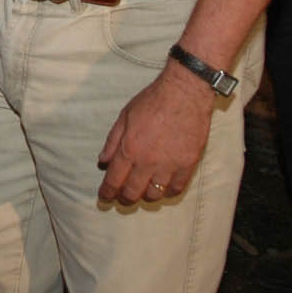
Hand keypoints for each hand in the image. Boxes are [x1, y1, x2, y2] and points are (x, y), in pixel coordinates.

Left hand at [96, 65, 213, 203]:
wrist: (184, 94)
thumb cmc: (151, 101)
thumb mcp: (124, 117)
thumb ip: (112, 141)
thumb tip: (102, 161)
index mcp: (129, 149)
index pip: (114, 179)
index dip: (107, 192)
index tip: (104, 197)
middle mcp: (148, 161)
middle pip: (133, 191)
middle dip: (124, 198)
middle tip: (122, 198)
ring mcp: (169, 164)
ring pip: (155, 193)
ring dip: (146, 195)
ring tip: (143, 191)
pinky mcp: (188, 164)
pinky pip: (177, 187)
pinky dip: (168, 191)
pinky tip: (164, 187)